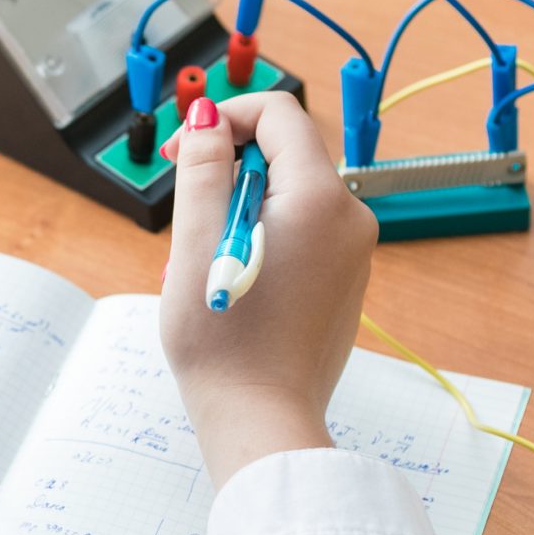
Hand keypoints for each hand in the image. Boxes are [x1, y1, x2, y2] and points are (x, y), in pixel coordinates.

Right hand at [159, 93, 376, 488]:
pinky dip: (260, 239)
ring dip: (237, 210)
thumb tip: (206, 117)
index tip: (180, 152)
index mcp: (318, 199)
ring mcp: (352, 253)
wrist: (262, 420)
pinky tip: (230, 283)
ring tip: (203, 263)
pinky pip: (300, 234)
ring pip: (287, 197)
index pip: (277, 114)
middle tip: (184, 217)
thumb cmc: (224, 343)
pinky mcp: (344, 282)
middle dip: (226, 171)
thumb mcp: (195, 242)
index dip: (221, 119)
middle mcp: (349, 219)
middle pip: (282, 155)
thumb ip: (203, 167)